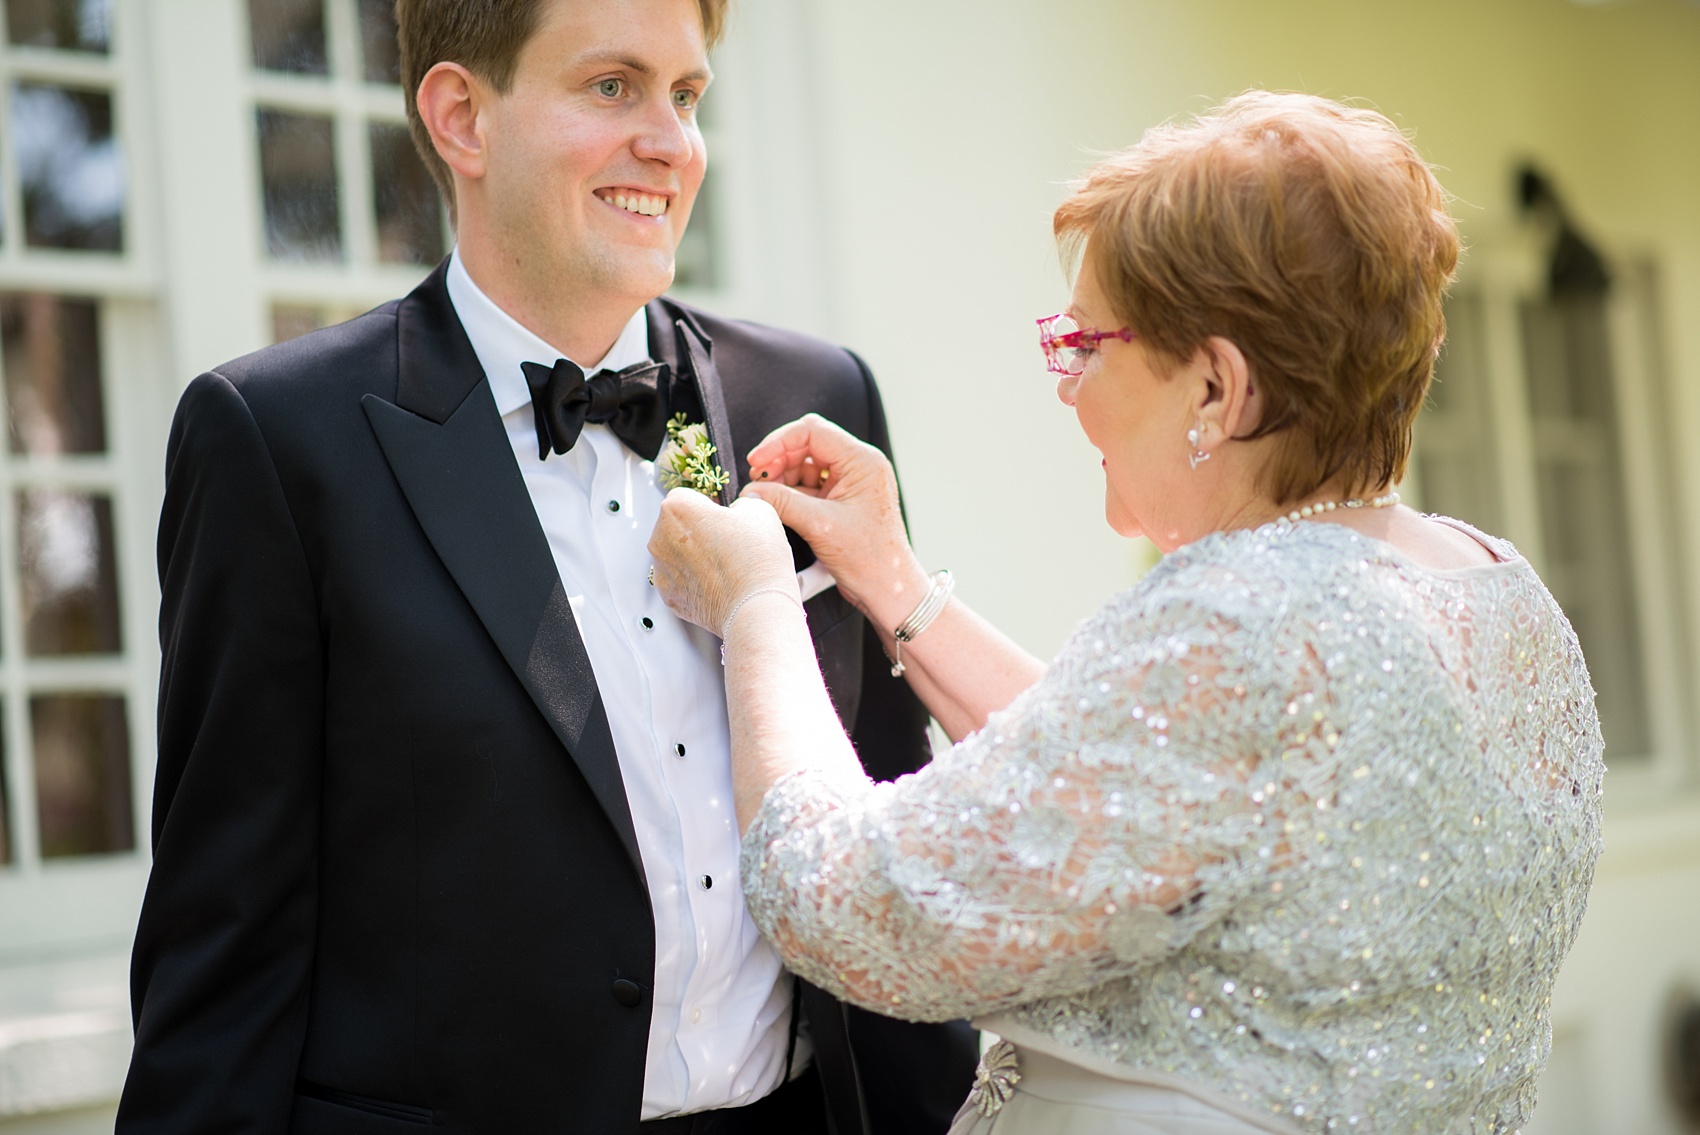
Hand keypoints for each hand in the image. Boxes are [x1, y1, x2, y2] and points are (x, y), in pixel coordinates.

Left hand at [649, 487, 796, 634]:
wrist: (756, 607)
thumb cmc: (756, 559)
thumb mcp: (760, 510)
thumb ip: (742, 502)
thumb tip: (737, 510)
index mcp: (676, 508)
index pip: (687, 495)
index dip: (709, 504)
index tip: (724, 516)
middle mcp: (659, 538)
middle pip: (676, 525)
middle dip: (698, 530)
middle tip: (728, 541)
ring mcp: (661, 571)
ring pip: (676, 553)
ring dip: (694, 555)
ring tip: (726, 565)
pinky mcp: (669, 597)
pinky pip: (679, 580)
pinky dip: (694, 580)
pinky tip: (718, 583)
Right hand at [742, 414, 928, 629]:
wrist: (887, 588)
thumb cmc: (868, 557)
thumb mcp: (820, 525)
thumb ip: (782, 502)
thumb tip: (750, 492)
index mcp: (862, 461)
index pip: (812, 431)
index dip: (778, 442)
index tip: (755, 462)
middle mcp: (858, 466)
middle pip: (807, 445)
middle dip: (778, 460)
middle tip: (756, 481)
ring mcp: (849, 482)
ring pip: (805, 465)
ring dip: (781, 477)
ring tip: (763, 495)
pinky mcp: (841, 500)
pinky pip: (809, 485)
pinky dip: (790, 492)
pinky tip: (774, 504)